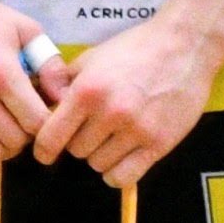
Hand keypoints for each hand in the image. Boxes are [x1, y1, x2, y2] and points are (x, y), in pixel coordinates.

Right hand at [0, 0, 66, 163]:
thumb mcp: (25, 29)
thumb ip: (50, 64)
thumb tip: (64, 98)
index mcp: (2, 72)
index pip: (36, 123)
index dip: (47, 123)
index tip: (43, 113)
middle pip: (14, 141)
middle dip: (26, 135)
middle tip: (23, 119)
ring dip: (2, 145)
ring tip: (3, 127)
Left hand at [30, 5, 223, 186]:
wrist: (184, 45)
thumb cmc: (134, 49)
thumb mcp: (90, 59)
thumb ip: (62, 84)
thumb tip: (39, 108)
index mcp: (87, 91)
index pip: (51, 137)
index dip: (43, 148)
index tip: (45, 153)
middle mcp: (110, 113)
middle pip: (76, 151)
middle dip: (78, 142)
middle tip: (91, 129)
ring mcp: (137, 130)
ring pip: (99, 165)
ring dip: (100, 155)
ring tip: (111, 136)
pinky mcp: (160, 143)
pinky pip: (125, 177)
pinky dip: (118, 173)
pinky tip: (121, 157)